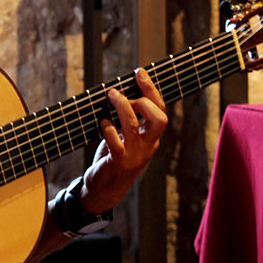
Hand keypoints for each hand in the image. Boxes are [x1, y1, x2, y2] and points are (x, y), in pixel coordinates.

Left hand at [81, 69, 167, 213]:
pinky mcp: (118, 162)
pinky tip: (102, 123)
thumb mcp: (126, 138)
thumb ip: (128, 120)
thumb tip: (121, 91)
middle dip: (144, 99)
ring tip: (111, 96)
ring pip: (133, 126)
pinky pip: (115, 142)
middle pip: (159, 119)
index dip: (152, 90)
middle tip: (123, 93)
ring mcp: (134, 155)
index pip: (160, 111)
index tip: (140, 72)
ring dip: (122, 107)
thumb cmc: (114, 158)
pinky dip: (108, 128)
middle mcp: (147, 146)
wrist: (104, 190)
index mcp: (152, 138)